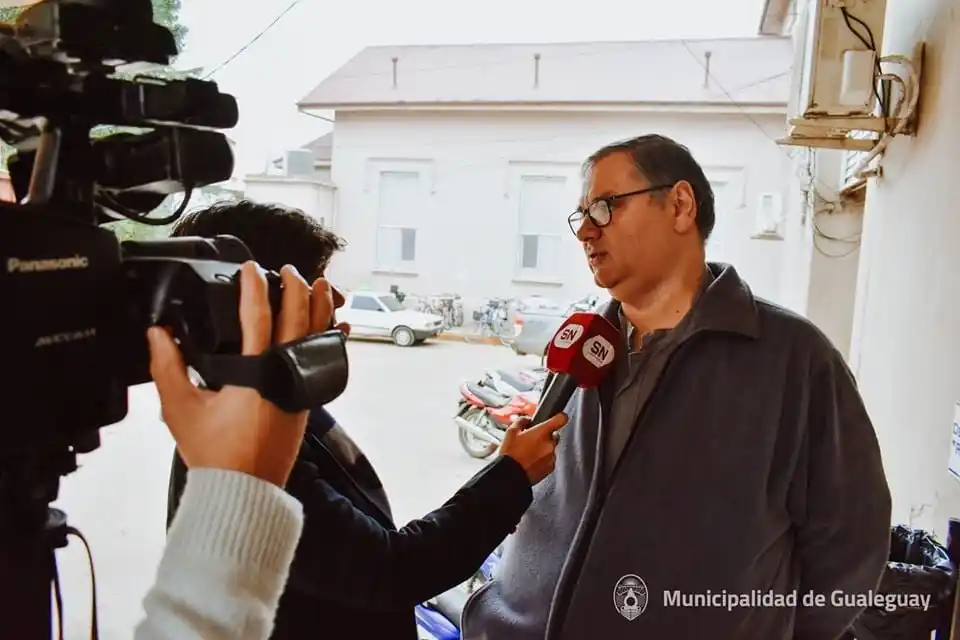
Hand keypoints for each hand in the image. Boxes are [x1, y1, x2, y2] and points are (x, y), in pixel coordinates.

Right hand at [148, 262, 332, 486]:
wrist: (244, 490)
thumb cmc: (215, 454)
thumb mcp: (181, 409)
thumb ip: (167, 368)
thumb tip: (158, 334)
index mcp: (253, 373)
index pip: (257, 318)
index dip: (254, 288)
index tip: (251, 268)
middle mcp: (283, 376)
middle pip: (297, 320)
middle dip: (295, 289)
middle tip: (289, 271)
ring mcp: (300, 388)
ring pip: (316, 338)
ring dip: (320, 308)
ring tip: (322, 285)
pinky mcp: (307, 400)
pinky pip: (324, 362)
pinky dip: (330, 340)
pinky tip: (336, 327)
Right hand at [498, 413, 567, 484]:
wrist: (510, 475)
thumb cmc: (510, 454)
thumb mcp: (511, 432)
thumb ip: (522, 421)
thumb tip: (527, 420)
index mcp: (542, 432)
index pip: (561, 419)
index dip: (560, 417)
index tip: (559, 417)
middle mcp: (549, 444)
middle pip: (554, 435)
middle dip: (545, 437)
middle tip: (532, 441)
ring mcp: (551, 457)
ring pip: (551, 448)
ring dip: (543, 449)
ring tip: (528, 453)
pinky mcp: (550, 468)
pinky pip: (549, 460)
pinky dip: (543, 460)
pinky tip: (531, 461)